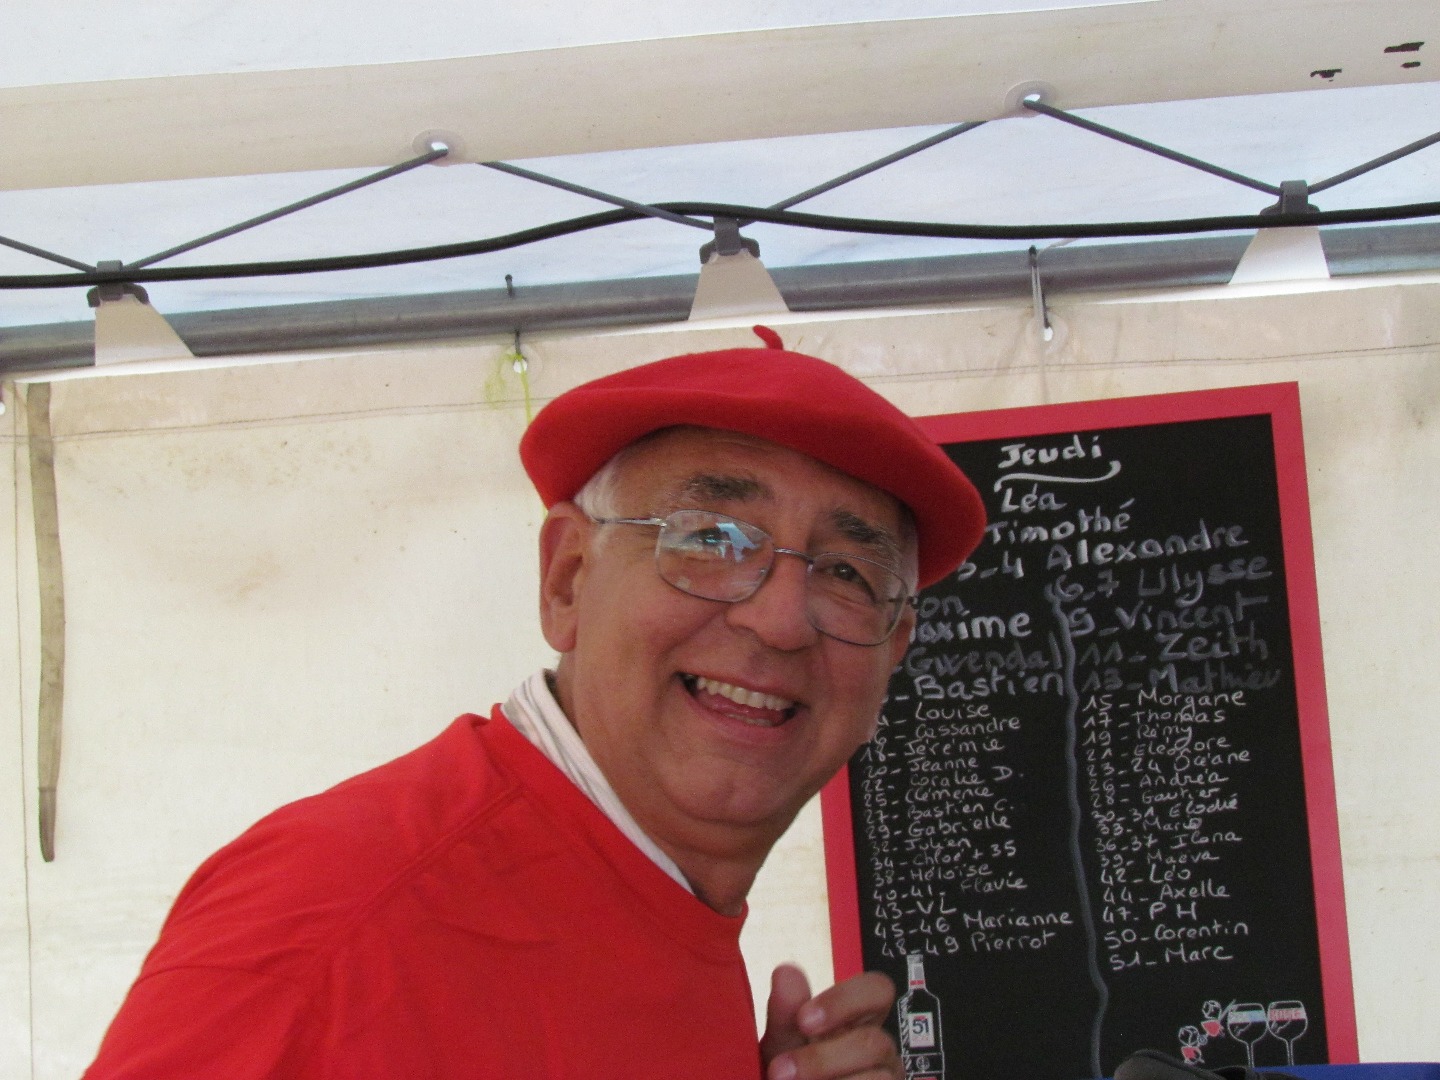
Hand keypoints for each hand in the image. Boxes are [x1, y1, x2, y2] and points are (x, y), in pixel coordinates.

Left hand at [760, 963, 901, 1079]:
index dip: (844, 1001)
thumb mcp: (781, 1044)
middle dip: (822, 1059)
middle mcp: (879, 1051)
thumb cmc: (790, 1073)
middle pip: (874, 1042)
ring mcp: (885, 1078)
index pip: (877, 990)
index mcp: (859, 1020)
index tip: (804, 1020)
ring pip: (876, 1078)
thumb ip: (784, 1012)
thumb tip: (785, 972)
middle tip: (780, 1070)